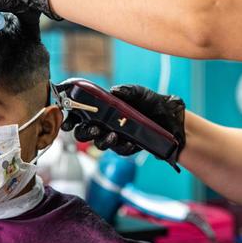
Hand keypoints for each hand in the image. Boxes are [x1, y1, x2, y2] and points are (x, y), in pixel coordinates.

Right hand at [62, 85, 186, 165]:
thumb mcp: (140, 93)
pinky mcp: (126, 147)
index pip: (80, 113)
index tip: (68, 121)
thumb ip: (127, 91)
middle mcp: (106, 123)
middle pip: (84, 132)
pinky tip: (129, 141)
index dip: (70, 117)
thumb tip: (114, 91)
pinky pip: (119, 151)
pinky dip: (123, 146)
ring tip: (113, 136)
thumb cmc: (153, 104)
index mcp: (104, 108)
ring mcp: (115, 136)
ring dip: (103, 141)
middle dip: (85, 132)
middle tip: (94, 129)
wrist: (173, 121)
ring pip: (99, 144)